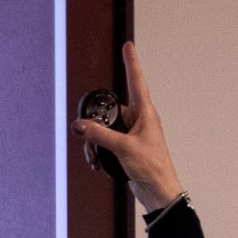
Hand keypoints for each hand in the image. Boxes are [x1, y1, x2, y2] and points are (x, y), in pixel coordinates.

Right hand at [72, 40, 183, 212]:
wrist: (158, 193)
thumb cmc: (152, 168)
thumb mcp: (123, 148)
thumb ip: (100, 135)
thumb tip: (78, 124)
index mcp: (145, 113)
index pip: (136, 81)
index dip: (131, 62)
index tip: (128, 45)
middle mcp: (139, 120)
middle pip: (110, 110)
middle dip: (95, 124)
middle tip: (88, 138)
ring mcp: (132, 133)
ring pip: (105, 128)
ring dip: (94, 142)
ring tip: (93, 157)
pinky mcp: (126, 147)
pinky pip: (106, 142)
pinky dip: (98, 151)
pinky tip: (97, 163)